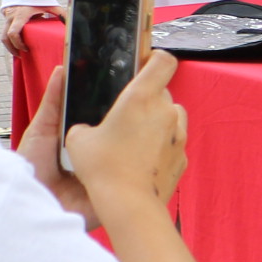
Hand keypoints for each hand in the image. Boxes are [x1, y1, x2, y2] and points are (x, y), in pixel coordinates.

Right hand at [2, 4, 57, 55]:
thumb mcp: (50, 5)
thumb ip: (61, 13)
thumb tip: (69, 23)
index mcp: (20, 15)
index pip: (13, 33)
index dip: (18, 44)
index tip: (26, 49)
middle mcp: (11, 17)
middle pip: (5, 38)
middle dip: (12, 49)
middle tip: (22, 55)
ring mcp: (7, 18)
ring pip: (3, 36)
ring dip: (10, 46)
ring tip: (19, 52)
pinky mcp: (6, 18)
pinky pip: (4, 32)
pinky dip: (10, 40)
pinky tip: (18, 44)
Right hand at [26, 52, 190, 223]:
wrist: (128, 204)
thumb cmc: (102, 169)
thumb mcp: (79, 139)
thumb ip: (88, 123)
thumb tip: (90, 127)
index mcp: (141, 98)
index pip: (163, 61)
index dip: (154, 57)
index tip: (143, 62)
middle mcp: (166, 112)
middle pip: (163, 92)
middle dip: (146, 98)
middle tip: (125, 114)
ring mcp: (179, 134)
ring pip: (171, 116)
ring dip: (157, 120)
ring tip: (132, 137)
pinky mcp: (183, 156)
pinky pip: (173, 141)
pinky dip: (161, 144)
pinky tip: (141, 158)